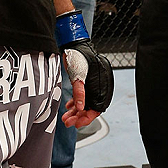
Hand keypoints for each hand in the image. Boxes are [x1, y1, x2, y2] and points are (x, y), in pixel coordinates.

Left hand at [55, 11, 113, 125]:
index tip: (78, 124)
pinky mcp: (85, 81)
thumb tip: (80, 109)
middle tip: (68, 122)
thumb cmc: (78, 56)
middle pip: (90, 107)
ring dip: (76, 111)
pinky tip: (69, 107)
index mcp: (101, 85)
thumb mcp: (77, 76)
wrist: (73, 44)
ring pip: (85, 103)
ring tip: (66, 118)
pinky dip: (76, 102)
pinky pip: (82, 96)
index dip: (88, 117)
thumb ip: (79, 92)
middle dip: (79, 116)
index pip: (97, 107)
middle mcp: (98, 86)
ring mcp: (91, 84)